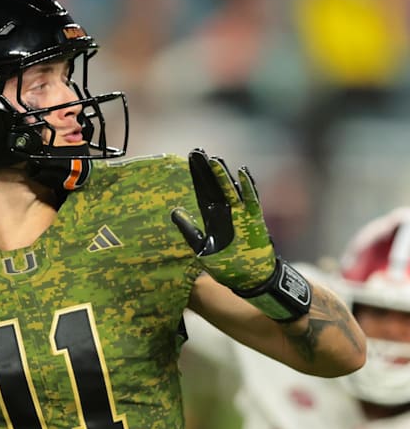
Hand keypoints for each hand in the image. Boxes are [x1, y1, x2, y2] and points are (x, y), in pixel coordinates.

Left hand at [171, 149, 275, 290]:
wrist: (249, 277)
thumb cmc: (225, 263)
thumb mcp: (200, 248)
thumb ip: (188, 230)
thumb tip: (175, 212)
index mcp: (212, 216)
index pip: (202, 191)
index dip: (196, 175)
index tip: (190, 159)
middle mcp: (225, 211)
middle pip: (214, 186)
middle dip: (206, 170)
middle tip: (197, 151)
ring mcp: (240, 214)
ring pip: (230, 189)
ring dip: (222, 175)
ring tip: (214, 160)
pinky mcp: (254, 219)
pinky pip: (251, 200)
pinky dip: (247, 187)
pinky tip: (242, 172)